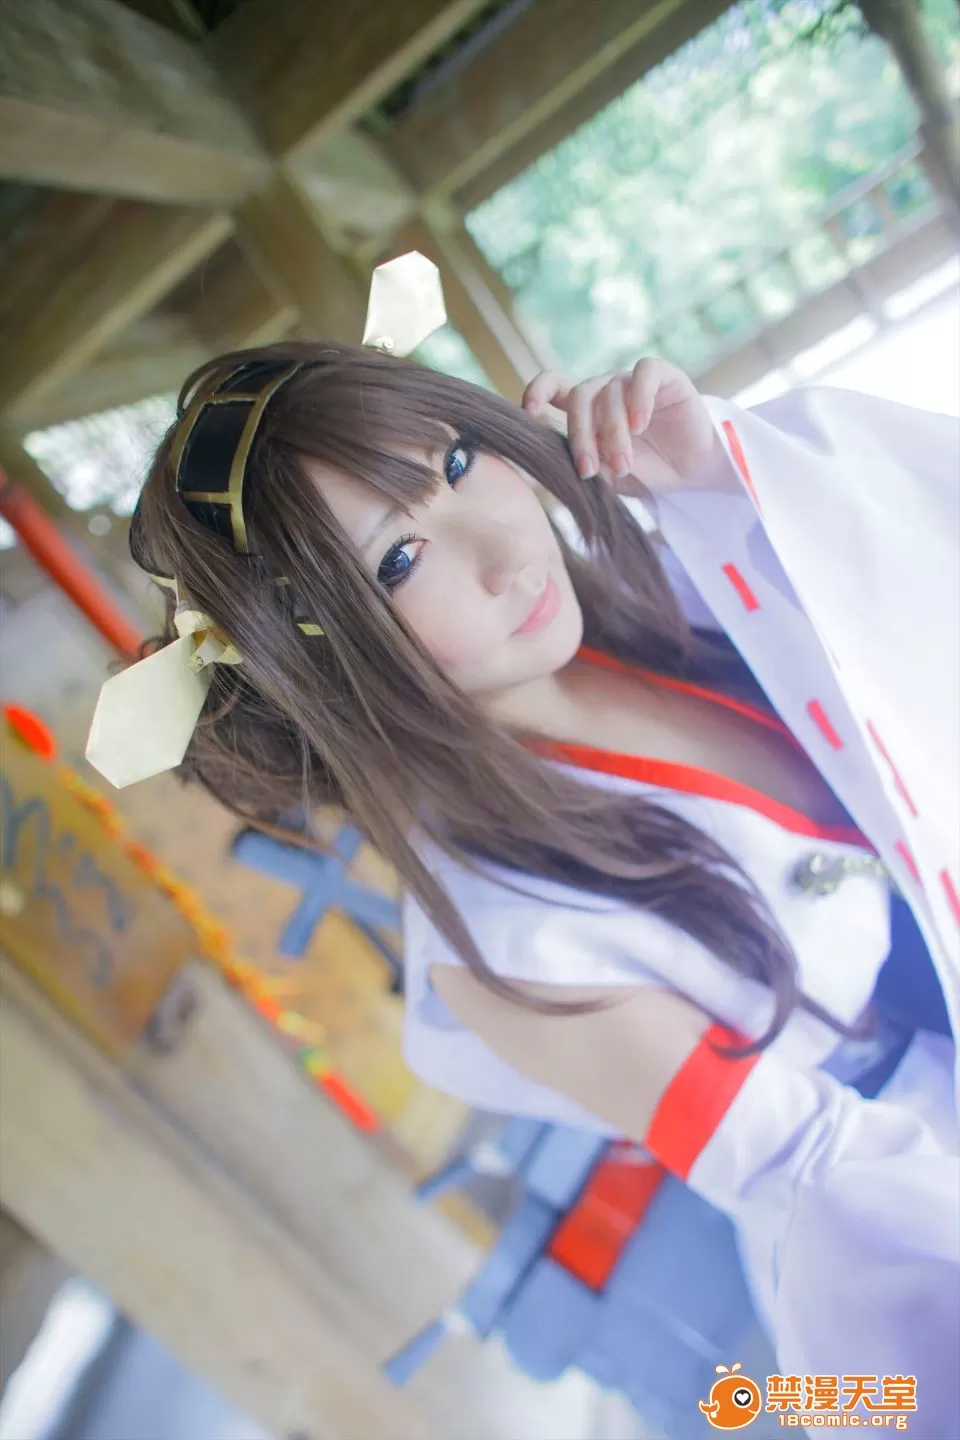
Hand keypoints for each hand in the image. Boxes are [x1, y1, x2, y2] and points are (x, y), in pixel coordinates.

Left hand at [522, 357, 725, 498]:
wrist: (694, 472)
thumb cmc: (648, 472)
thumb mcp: (609, 477)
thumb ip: (585, 467)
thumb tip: (551, 471)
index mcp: (587, 409)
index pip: (554, 386)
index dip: (538, 391)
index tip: (530, 413)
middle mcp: (606, 390)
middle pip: (580, 397)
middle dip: (581, 437)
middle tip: (588, 471)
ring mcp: (633, 381)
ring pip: (611, 394)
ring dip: (613, 433)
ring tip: (624, 464)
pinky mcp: (664, 377)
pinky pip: (644, 374)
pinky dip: (638, 399)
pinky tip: (640, 426)